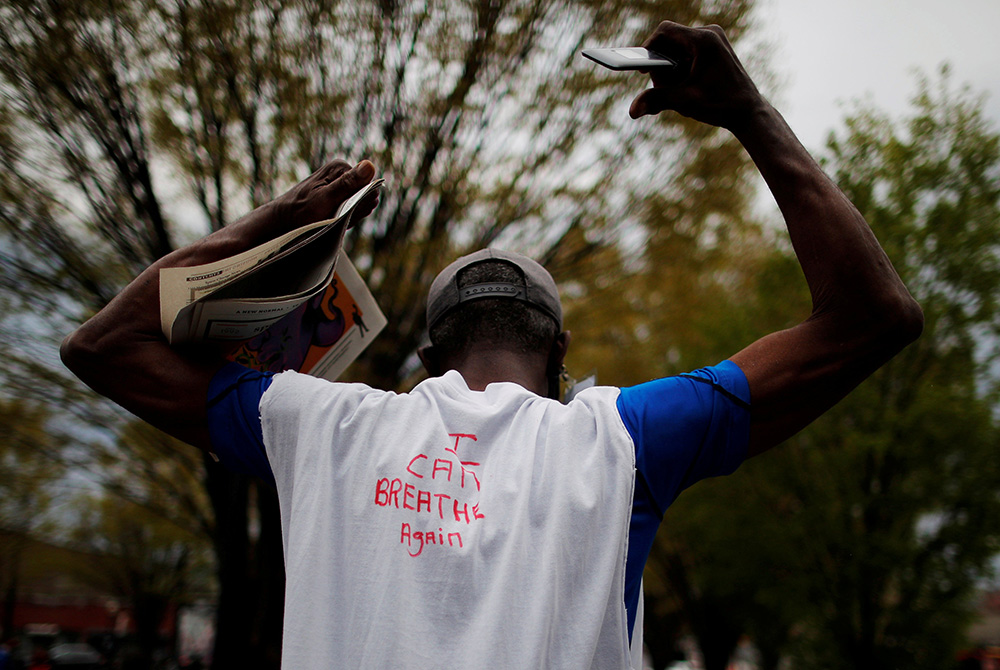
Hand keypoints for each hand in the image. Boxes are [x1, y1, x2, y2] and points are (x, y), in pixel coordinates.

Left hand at [269, 159, 378, 229]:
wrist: (284, 221)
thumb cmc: (300, 211)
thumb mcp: (325, 198)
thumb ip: (347, 184)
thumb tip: (370, 166)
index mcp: (341, 168)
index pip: (369, 187)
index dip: (359, 203)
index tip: (340, 210)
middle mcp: (343, 173)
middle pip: (366, 195)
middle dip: (355, 210)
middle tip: (333, 215)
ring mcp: (342, 184)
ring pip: (361, 204)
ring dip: (350, 215)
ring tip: (330, 217)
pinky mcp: (341, 195)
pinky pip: (354, 209)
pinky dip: (346, 217)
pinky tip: (331, 218)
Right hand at [628, 22, 762, 129]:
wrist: (748, 112)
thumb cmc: (721, 105)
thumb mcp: (684, 102)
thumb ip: (656, 100)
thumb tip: (632, 111)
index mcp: (703, 41)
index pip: (665, 31)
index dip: (648, 47)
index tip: (642, 67)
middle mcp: (710, 33)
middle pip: (671, 41)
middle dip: (662, 64)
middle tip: (665, 87)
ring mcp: (714, 39)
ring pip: (679, 47)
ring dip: (672, 68)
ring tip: (679, 88)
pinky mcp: (716, 46)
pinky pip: (689, 51)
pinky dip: (682, 67)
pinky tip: (687, 85)